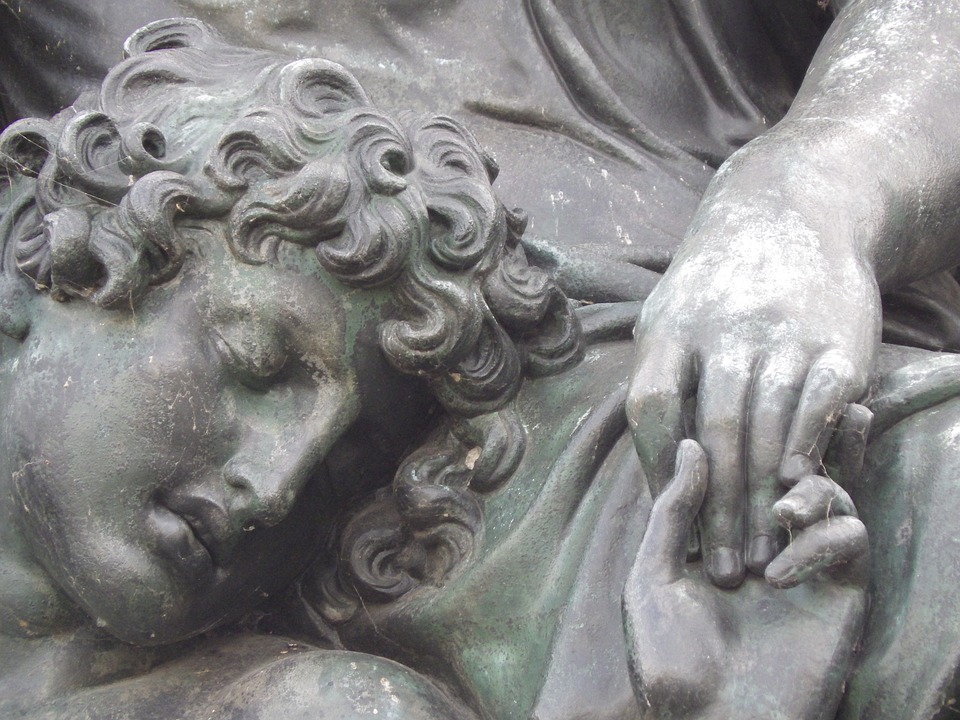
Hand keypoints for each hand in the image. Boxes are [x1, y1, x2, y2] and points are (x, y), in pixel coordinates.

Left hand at [622, 441, 867, 719]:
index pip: (750, 474)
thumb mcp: (653, 576)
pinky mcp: (843, 597)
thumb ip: (674, 511)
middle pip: (801, 475)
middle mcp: (771, 546)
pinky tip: (779, 575)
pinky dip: (821, 542)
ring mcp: (810, 569)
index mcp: (727, 538)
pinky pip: (852, 540)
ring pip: (837, 498)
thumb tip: (692, 443)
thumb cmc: (669, 659)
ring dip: (813, 492)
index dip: (752, 444)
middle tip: (778, 460)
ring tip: (782, 511)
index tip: (743, 421)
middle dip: (796, 453)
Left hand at [626, 193, 880, 585]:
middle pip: (713, 432)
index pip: (652, 409)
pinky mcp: (836, 339)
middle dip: (717, 509)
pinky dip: (810, 449)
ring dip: (764, 499)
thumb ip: (658, 380)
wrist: (792, 211)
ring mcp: (782, 333)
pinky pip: (822, 403)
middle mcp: (724, 331)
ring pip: (768, 428)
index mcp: (670, 329)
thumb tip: (659, 467)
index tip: (670, 521)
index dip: (659, 469)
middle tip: (722, 568)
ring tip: (763, 552)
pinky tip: (801, 490)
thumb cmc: (717, 284)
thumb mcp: (667, 314)